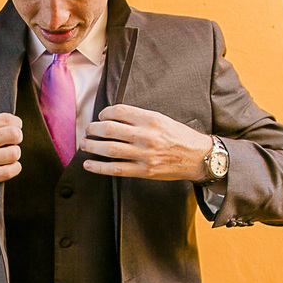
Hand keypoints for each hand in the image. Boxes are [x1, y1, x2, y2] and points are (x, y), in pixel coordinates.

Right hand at [0, 113, 22, 209]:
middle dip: (18, 137)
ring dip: (15, 154)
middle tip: (13, 141)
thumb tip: (13, 123)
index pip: (6, 119)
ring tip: (8, 155)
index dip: (16, 123)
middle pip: (13, 135)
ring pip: (13, 153)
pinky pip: (8, 172)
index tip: (15, 128)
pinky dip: (14, 168)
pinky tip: (9, 166)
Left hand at [80, 104, 212, 180]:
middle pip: (110, 129)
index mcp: (151, 119)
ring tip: (84, 144)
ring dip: (92, 146)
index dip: (105, 112)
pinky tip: (89, 164)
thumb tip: (115, 118)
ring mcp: (144, 155)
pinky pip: (116, 169)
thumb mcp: (163, 120)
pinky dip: (99, 167)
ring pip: (110, 149)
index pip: (120, 111)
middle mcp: (146, 136)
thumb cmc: (180, 137)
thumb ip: (140, 119)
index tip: (101, 116)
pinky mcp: (144, 171)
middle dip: (94, 129)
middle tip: (88, 129)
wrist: (198, 157)